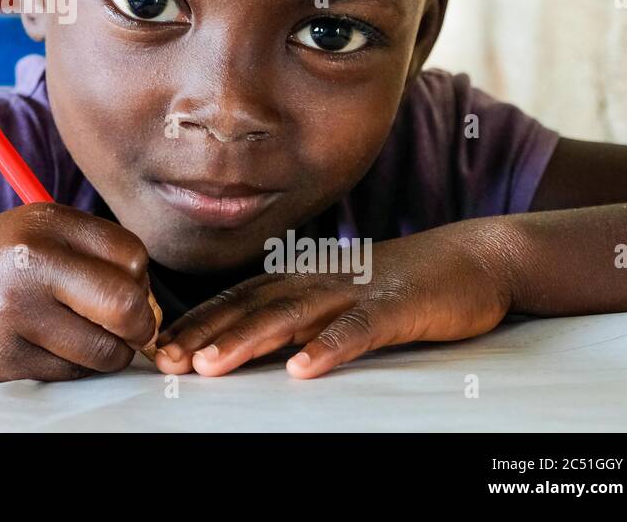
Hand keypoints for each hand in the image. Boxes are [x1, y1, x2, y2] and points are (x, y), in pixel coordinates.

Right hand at [0, 203, 159, 380]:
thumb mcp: (38, 232)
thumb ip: (96, 256)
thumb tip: (154, 309)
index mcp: (44, 222)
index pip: (132, 254)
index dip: (139, 279)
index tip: (123, 288)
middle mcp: (29, 261)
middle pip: (126, 304)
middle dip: (140, 325)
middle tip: (128, 328)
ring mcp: (14, 312)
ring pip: (104, 350)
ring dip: (107, 352)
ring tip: (80, 336)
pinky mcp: (4, 357)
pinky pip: (71, 373)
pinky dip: (72, 366)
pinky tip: (46, 345)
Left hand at [155, 219, 520, 378]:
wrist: (470, 259)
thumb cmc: (396, 284)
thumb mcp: (335, 294)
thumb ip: (293, 310)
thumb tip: (241, 335)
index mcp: (299, 277)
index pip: (236, 300)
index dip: (195, 323)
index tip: (155, 348)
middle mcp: (316, 280)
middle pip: (250, 308)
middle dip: (203, 334)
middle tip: (163, 360)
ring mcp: (353, 292)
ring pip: (291, 317)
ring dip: (248, 340)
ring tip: (210, 365)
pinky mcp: (393, 309)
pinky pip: (356, 331)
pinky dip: (328, 347)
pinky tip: (303, 368)